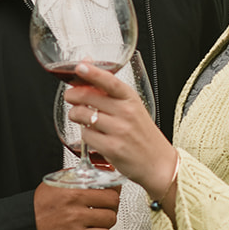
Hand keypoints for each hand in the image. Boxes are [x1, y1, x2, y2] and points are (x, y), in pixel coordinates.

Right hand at [34, 180, 120, 229]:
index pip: (106, 183)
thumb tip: (97, 172)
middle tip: (103, 210)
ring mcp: (76, 220)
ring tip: (95, 224)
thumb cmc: (38, 210)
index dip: (112, 189)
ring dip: (105, 223)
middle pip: (112, 201)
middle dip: (110, 207)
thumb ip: (75, 178)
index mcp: (71, 186)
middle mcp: (74, 201)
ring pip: (110, 219)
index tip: (112, 192)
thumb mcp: (54, 185)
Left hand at [65, 63, 176, 201]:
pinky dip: (84, 134)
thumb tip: (87, 68)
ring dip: (75, 114)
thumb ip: (110, 90)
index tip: (80, 67)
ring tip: (78, 116)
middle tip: (70, 96)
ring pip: (83, 115)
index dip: (93, 73)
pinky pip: (86, 136)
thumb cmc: (143, 134)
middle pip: (89, 97)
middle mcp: (126, 113)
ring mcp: (119, 130)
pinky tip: (91, 134)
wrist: (158, 162)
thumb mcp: (132, 107)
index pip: (110, 81)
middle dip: (73, 95)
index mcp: (131, 99)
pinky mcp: (112, 148)